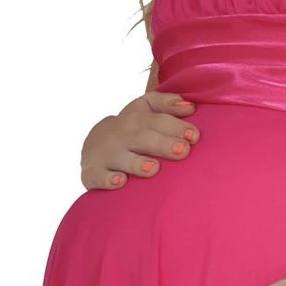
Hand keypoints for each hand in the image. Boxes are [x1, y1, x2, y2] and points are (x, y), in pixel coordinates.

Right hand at [80, 92, 200, 190]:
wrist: (94, 144)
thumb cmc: (132, 129)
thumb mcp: (145, 109)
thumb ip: (166, 104)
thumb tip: (190, 107)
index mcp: (136, 117)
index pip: (157, 120)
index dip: (175, 127)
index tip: (193, 136)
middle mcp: (121, 134)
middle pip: (143, 138)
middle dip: (163, 144)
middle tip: (182, 151)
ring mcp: (106, 153)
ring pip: (122, 158)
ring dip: (137, 163)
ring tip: (154, 168)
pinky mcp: (92, 172)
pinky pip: (98, 176)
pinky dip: (108, 179)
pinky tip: (121, 181)